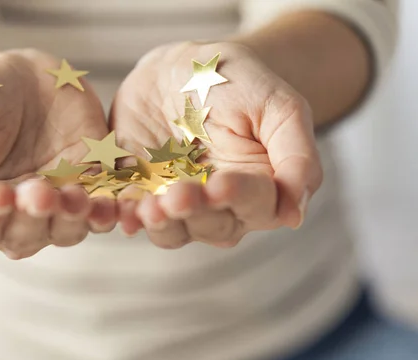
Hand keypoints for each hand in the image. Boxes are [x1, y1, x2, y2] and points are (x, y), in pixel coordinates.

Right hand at [0, 49, 115, 257]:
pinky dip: (107, 211)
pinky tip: (108, 204)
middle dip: (32, 217)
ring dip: (71, 219)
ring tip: (72, 196)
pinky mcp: (90, 183)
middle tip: (36, 190)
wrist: (14, 73)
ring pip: (65, 230)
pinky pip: (101, 208)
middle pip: (24, 237)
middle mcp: (15, 216)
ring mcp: (56, 203)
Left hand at [110, 41, 322, 247]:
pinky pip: (133, 212)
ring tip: (149, 208)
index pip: (256, 206)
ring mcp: (177, 201)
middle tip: (177, 196)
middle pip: (212, 226)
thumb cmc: (239, 82)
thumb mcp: (278, 105)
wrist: (182, 67)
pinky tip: (123, 212)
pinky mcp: (140, 192)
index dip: (238, 198)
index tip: (220, 185)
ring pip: (173, 230)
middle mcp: (218, 205)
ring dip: (161, 223)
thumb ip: (296, 155)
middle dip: (194, 212)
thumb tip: (295, 215)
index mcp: (259, 187)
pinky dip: (126, 215)